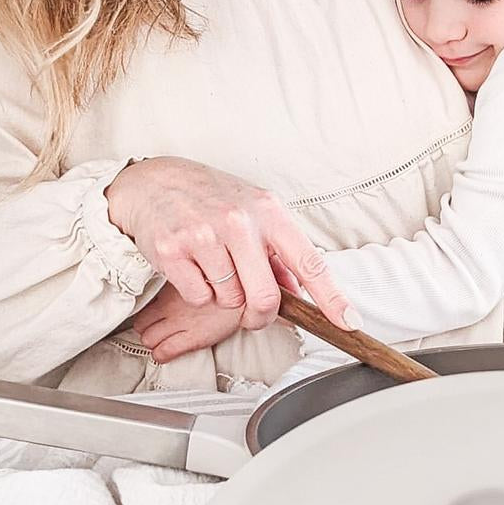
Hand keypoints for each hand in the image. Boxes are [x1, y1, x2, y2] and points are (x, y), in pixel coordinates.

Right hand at [105, 156, 350, 331]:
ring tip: (212, 265)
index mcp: (269, 212)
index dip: (332, 297)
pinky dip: (197, 292)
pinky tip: (192, 265)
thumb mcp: (253, 212)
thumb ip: (278, 252)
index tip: (349, 322)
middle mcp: (239, 222)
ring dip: (224, 296)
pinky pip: (199, 298)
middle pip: (264, 298)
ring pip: (229, 301)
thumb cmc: (211, 198)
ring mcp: (205, 236)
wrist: (154, 182)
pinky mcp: (173, 251)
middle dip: (260, 316)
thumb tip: (299, 292)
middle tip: (252, 313)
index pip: (309, 262)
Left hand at [131, 281, 243, 362]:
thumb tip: (183, 273)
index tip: (152, 310)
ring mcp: (181, 322)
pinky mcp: (193, 339)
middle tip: (155, 327)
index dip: (148, 307)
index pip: (146, 299)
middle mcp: (173, 304)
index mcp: (175, 284)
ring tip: (161, 340)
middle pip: (142, 320)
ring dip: (153, 341)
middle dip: (147, 326)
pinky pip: (165, 351)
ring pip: (148, 338)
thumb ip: (190, 274)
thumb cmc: (233, 282)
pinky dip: (161, 354)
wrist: (249, 295)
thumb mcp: (206, 269)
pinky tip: (165, 353)